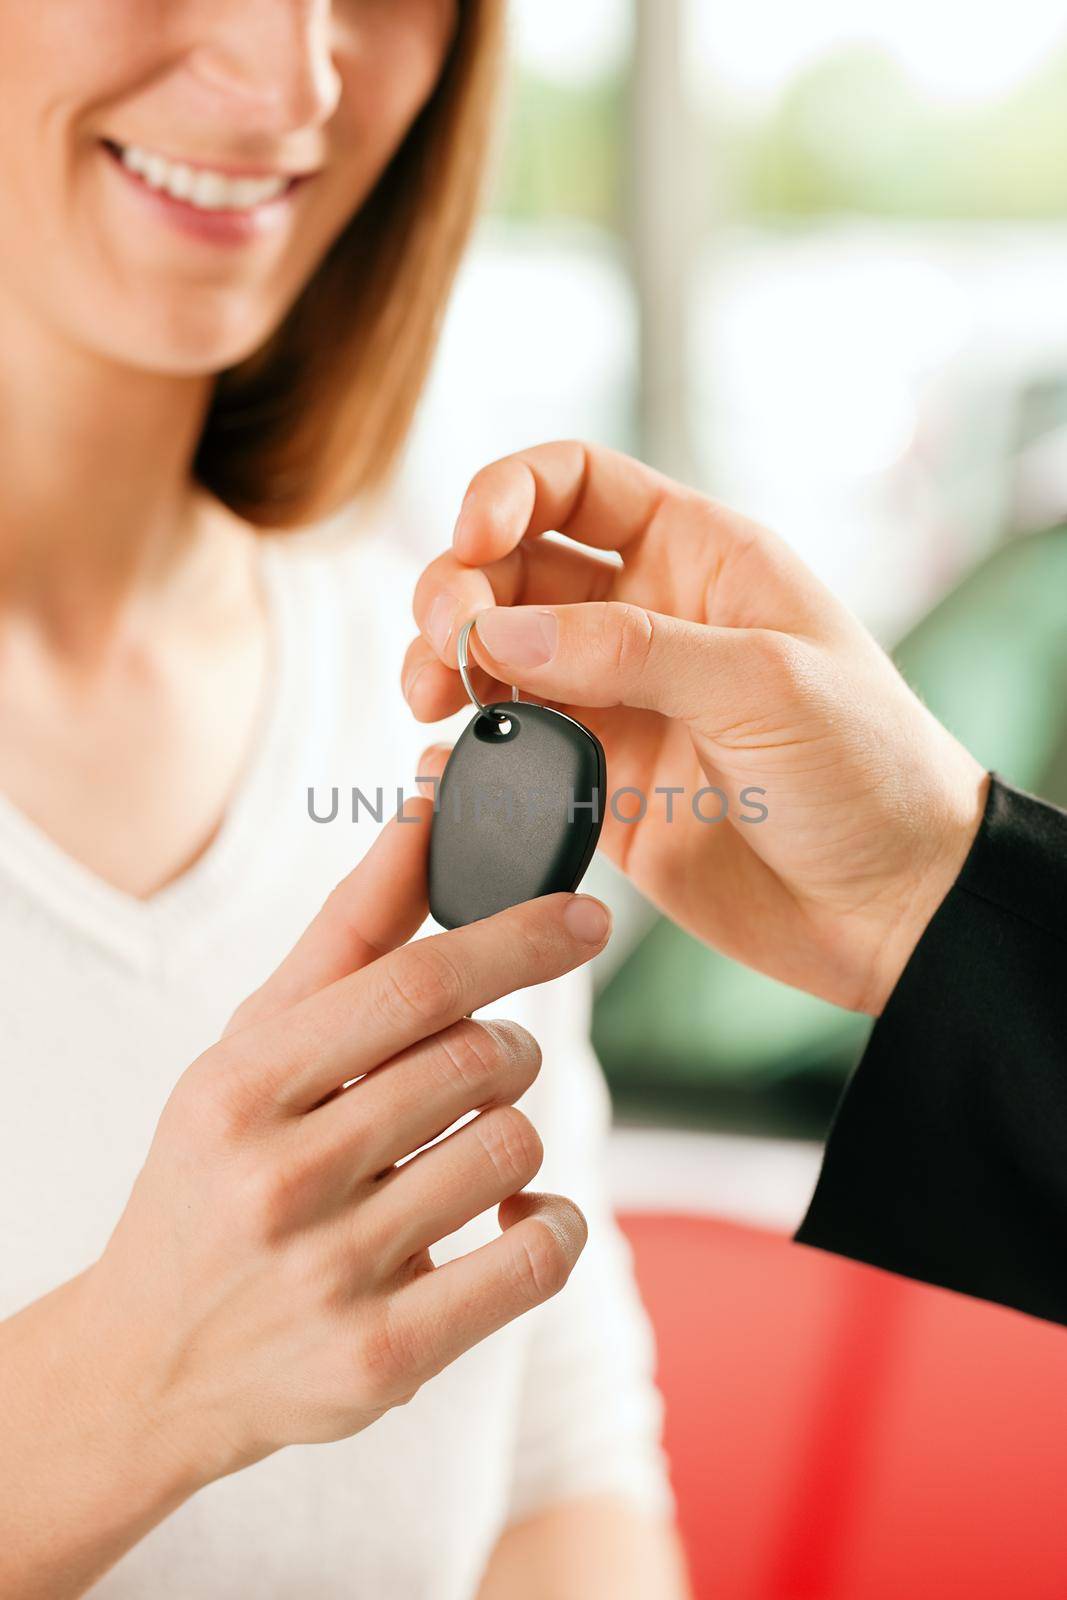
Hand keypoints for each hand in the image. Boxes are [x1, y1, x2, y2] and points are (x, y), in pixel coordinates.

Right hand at [80, 800, 606, 1488]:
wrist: (149, 1365)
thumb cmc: (215, 1174)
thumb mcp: (251, 1049)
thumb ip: (348, 933)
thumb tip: (425, 807)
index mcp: (241, 1084)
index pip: (412, 984)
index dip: (516, 938)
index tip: (583, 916)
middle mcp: (278, 1178)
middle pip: (476, 1061)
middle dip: (507, 1048)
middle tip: (482, 1065)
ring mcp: (331, 1276)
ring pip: (512, 1147)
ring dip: (518, 1133)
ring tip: (472, 1147)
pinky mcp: (384, 1360)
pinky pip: (534, 1262)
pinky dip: (552, 1226)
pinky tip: (512, 1218)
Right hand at [403, 441, 987, 1015]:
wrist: (892, 905)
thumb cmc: (866, 770)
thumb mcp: (762, 685)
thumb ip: (627, 650)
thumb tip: (498, 633)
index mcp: (701, 558)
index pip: (576, 484)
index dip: (507, 493)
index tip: (471, 541)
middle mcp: (649, 618)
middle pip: (516, 567)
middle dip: (462, 588)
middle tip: (449, 642)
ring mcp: (620, 701)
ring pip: (500, 656)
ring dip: (449, 663)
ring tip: (430, 695)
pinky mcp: (600, 783)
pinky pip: (513, 747)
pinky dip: (468, 745)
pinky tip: (449, 755)